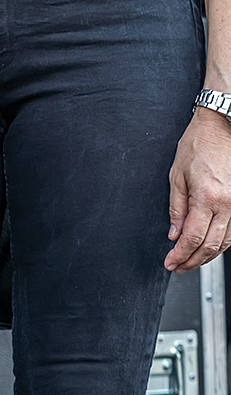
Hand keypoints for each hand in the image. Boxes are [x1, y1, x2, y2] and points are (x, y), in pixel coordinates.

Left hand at [165, 107, 230, 270]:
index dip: (180, 255)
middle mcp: (228, 203)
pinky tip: (210, 246)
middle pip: (211, 245)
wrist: (221, 128)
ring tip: (191, 261)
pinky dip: (222, 243)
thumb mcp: (176, 176)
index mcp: (207, 197)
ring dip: (208, 255)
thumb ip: (176, 209)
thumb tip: (174, 234)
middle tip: (178, 267)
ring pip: (227, 242)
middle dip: (193, 261)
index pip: (193, 238)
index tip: (170, 263)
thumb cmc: (198, 145)